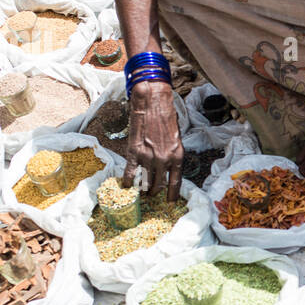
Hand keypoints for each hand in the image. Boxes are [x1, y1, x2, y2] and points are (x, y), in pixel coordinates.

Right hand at [123, 81, 182, 200]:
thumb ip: (173, 154)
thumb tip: (168, 169)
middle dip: (154, 193)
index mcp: (178, 157)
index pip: (175, 183)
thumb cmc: (167, 117)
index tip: (168, 202)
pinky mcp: (134, 152)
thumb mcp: (177, 138)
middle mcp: (164, 160)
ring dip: (142, 190)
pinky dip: (127, 182)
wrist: (153, 102)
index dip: (171, 195)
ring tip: (139, 193)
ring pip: (144, 182)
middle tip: (150, 196)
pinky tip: (126, 186)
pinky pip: (130, 173)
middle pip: (158, 185)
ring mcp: (148, 157)